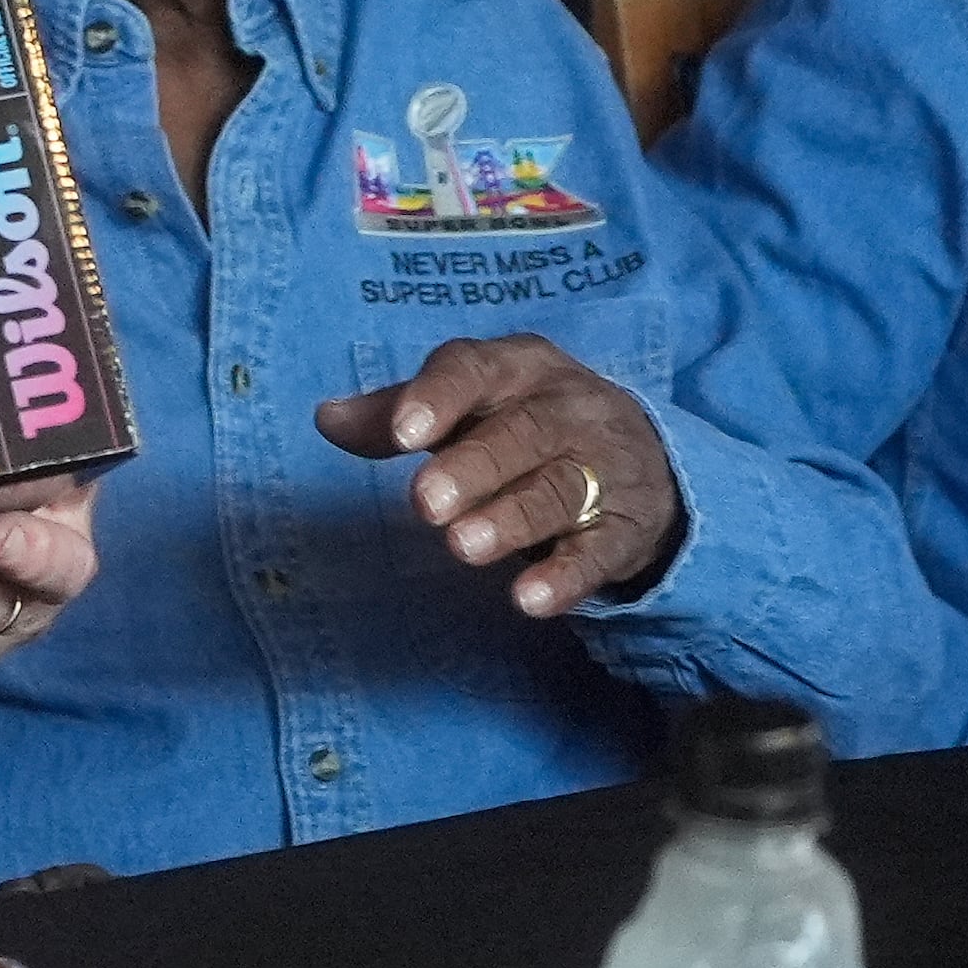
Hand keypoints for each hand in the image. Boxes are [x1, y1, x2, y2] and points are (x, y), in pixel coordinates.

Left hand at [314, 334, 686, 616]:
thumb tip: (326, 418)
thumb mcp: (469, 405)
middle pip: (523, 433)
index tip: (401, 433)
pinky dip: (565, 577)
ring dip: (511, 519)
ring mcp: (604, 467)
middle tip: (424, 503)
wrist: (642, 457)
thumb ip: (397, 413)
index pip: (475, 368)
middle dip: (473, 466)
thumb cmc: (524, 422)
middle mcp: (568, 408)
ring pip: (559, 490)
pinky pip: (597, 551)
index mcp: (519, 367)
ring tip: (462, 546)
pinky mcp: (624, 528)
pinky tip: (528, 600)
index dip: (438, 397)